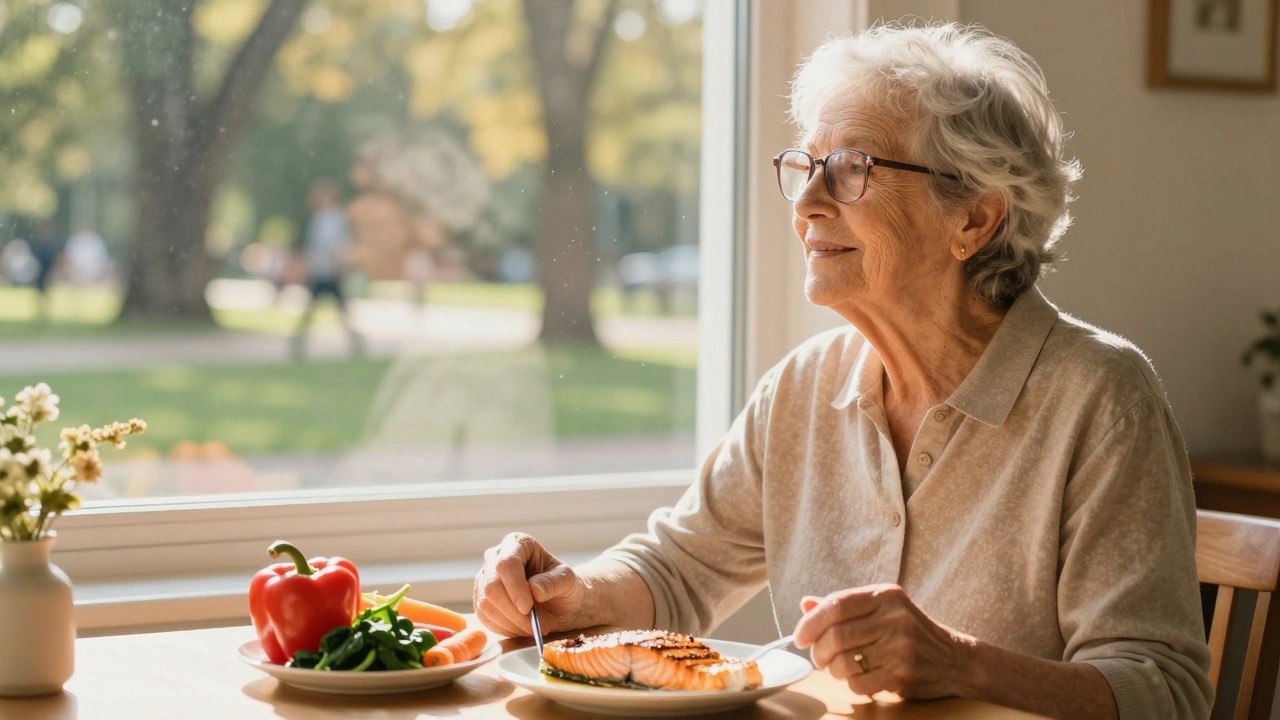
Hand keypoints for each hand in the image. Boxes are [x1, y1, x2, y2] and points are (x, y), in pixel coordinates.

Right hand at [473, 532, 584, 636]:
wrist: (558, 605)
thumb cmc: (563, 587)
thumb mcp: (567, 582)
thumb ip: (553, 583)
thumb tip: (534, 590)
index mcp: (518, 543)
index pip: (506, 563)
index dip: (515, 587)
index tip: (527, 608)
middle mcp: (495, 557)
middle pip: (491, 586)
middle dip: (513, 610)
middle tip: (533, 624)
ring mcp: (484, 579)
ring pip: (485, 604)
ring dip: (510, 622)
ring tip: (532, 627)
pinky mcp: (480, 600)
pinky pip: (484, 617)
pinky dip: (504, 628)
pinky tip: (521, 627)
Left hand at [793, 584, 976, 699]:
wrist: (956, 660)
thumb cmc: (911, 633)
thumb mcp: (883, 610)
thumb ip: (845, 607)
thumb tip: (805, 604)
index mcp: (886, 595)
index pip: (836, 604)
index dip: (810, 622)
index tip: (799, 637)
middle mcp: (894, 618)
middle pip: (836, 635)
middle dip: (818, 651)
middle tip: (818, 658)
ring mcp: (900, 647)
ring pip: (844, 662)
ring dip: (833, 670)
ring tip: (837, 669)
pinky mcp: (903, 675)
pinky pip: (859, 683)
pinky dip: (852, 684)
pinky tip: (859, 679)